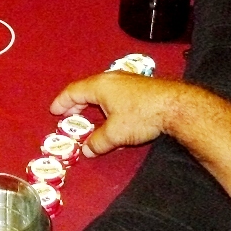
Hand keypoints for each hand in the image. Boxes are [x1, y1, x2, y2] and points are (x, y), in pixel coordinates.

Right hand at [50, 72, 183, 156]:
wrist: (176, 106)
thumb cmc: (141, 116)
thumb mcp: (116, 133)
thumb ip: (98, 142)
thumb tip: (87, 151)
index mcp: (98, 86)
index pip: (73, 91)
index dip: (62, 102)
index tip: (54, 111)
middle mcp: (110, 78)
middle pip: (86, 89)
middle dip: (76, 103)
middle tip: (69, 115)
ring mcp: (126, 80)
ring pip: (102, 90)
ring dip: (93, 103)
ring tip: (91, 116)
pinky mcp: (139, 86)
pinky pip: (115, 92)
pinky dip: (107, 103)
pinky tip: (114, 115)